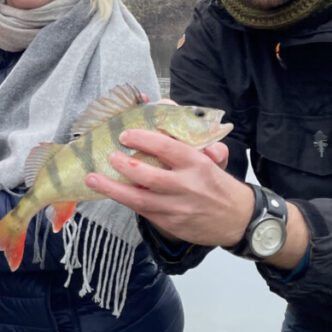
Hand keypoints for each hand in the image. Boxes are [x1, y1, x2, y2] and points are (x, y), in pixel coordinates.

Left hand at [84, 129, 250, 247]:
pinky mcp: (171, 224)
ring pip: (141, 200)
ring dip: (114, 189)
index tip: (126, 135)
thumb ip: (189, 134)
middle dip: (126, 166)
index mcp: (198, 164)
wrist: (238, 220)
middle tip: (110, 155)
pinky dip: (125, 202)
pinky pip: (144, 212)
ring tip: (93, 177)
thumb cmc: (218, 183)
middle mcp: (187, 187)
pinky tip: (109, 192)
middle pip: (151, 177)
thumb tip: (166, 107)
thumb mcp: (213, 158)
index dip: (145, 141)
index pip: (169, 149)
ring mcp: (178, 208)